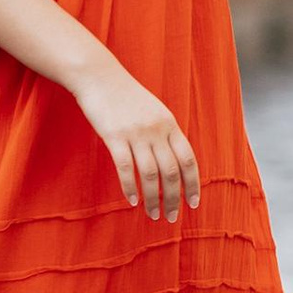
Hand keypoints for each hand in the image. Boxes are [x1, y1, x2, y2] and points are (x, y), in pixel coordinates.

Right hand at [71, 57, 201, 221]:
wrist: (98, 75)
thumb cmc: (125, 95)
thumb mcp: (153, 110)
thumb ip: (164, 132)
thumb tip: (173, 160)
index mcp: (169, 123)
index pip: (188, 159)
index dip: (193, 184)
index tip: (193, 203)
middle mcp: (156, 129)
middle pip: (171, 171)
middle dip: (173, 198)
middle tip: (171, 217)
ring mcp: (136, 132)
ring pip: (150, 174)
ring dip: (153, 199)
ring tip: (152, 215)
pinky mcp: (114, 136)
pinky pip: (126, 168)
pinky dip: (130, 187)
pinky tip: (131, 200)